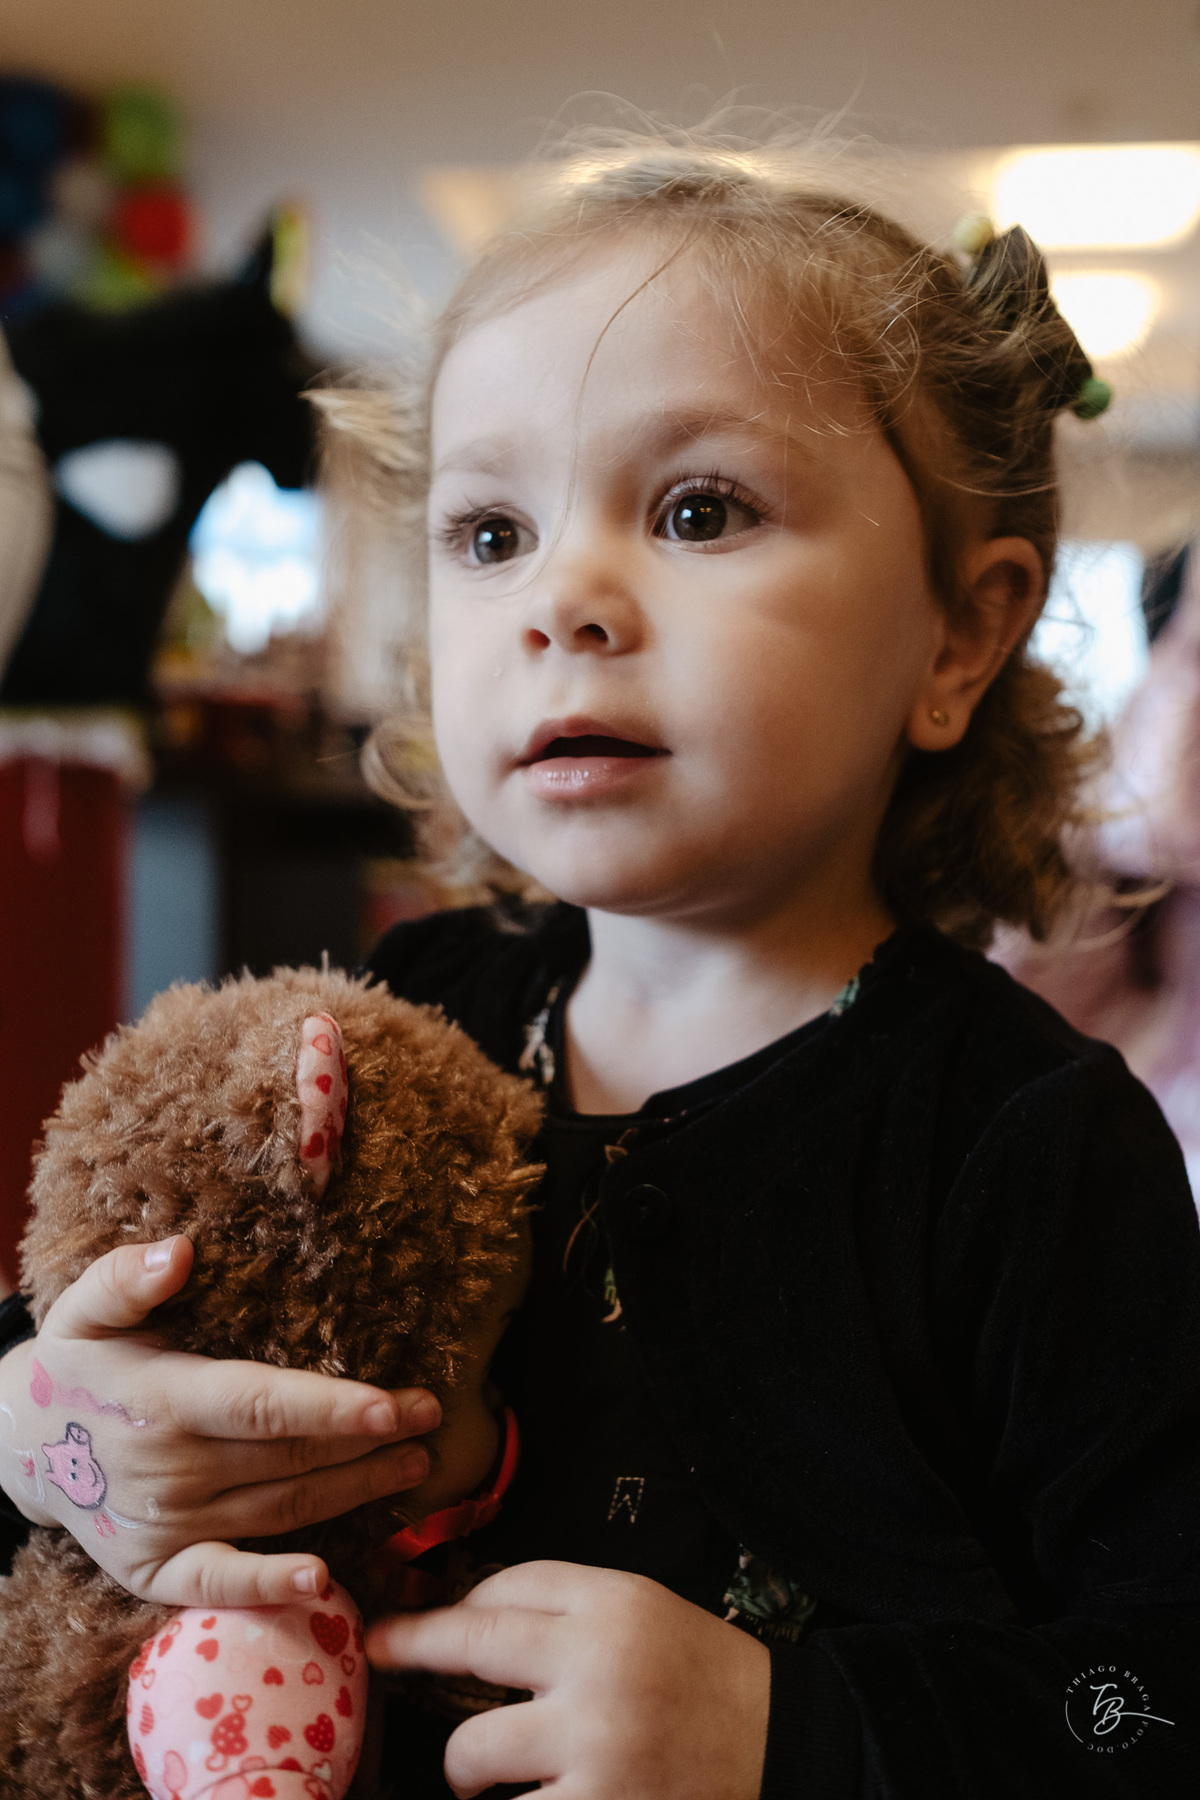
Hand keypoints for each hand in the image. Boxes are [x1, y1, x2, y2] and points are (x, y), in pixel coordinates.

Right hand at [0, 1236, 440, 1606]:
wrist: (21, 1447)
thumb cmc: (76, 1364)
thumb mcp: (85, 1308)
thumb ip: (128, 1277)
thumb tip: (180, 1251)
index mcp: (161, 1400)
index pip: (260, 1405)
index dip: (329, 1407)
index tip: (392, 1404)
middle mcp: (169, 1470)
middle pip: (288, 1458)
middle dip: (368, 1440)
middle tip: (430, 1418)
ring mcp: (164, 1527)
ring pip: (279, 1510)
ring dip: (353, 1491)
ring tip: (414, 1463)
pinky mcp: (156, 1571)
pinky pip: (220, 1584)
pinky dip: (270, 1588)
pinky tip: (325, 1581)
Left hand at [367, 1561, 770, 1799]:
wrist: (781, 1748)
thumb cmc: (702, 1679)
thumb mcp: (644, 1612)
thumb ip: (565, 1607)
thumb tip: (468, 1616)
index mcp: (614, 1605)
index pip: (505, 1587)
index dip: (445, 1605)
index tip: (401, 1619)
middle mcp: (598, 1668)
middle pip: (473, 1644)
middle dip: (411, 1647)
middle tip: (380, 1654)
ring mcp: (594, 1748)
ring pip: (472, 1751)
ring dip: (463, 1768)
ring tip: (476, 1776)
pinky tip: (524, 1798)